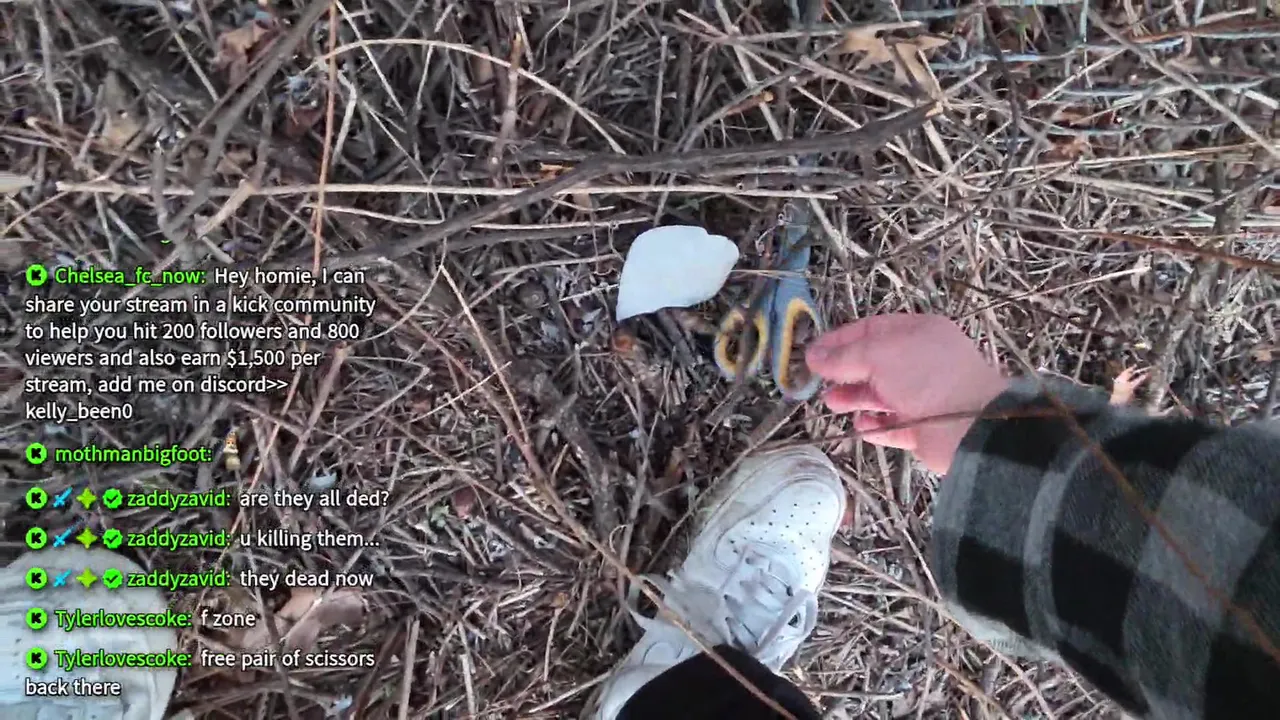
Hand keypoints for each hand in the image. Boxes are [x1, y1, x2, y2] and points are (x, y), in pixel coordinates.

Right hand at [805, 314, 1007, 473]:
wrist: (968, 425)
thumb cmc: (926, 377)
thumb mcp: (878, 355)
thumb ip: (843, 356)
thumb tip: (813, 356)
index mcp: (918, 333)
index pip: (871, 330)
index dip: (840, 340)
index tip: (814, 353)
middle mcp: (922, 362)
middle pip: (874, 364)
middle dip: (845, 372)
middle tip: (820, 381)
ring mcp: (924, 395)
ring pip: (880, 395)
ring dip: (854, 398)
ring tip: (833, 403)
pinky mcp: (924, 427)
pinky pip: (892, 424)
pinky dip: (874, 425)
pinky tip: (861, 426)